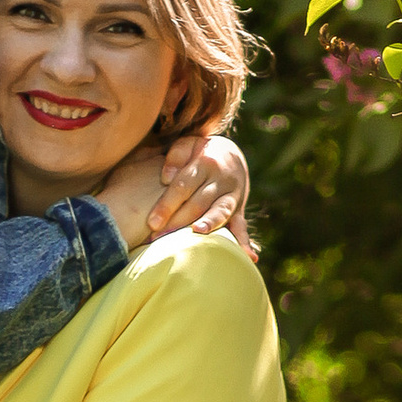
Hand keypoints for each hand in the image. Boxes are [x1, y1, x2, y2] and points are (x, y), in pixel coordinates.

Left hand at [155, 127, 256, 256]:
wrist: (231, 155)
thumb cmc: (199, 152)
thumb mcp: (189, 144)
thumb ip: (176, 155)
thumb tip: (166, 178)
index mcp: (206, 163)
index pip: (183, 186)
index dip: (167, 204)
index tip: (152, 223)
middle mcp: (222, 179)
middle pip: (198, 203)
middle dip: (177, 222)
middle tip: (157, 239)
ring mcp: (233, 195)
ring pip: (220, 212)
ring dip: (209, 225)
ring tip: (196, 235)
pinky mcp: (239, 209)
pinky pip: (242, 226)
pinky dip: (245, 242)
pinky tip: (249, 257)